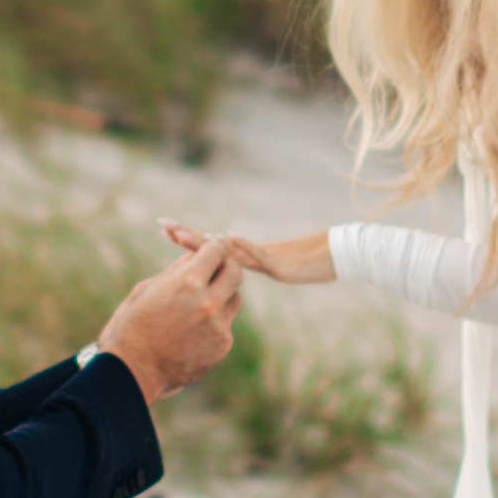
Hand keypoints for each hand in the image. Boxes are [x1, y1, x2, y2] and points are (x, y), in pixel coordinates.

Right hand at [92, 233, 249, 402]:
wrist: (132, 372)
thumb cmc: (131, 327)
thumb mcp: (146, 290)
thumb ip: (175, 271)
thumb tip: (194, 255)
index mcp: (187, 282)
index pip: (217, 251)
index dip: (210, 250)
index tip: (204, 255)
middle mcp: (209, 303)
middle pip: (235, 272)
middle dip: (224, 268)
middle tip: (211, 272)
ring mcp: (219, 327)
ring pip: (235, 299)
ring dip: (222, 296)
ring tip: (199, 303)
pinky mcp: (222, 346)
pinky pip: (227, 325)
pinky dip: (215, 323)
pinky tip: (192, 331)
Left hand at [156, 223, 334, 287]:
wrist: (335, 256)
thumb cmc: (305, 263)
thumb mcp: (271, 268)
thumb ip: (250, 267)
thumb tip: (228, 273)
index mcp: (245, 255)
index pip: (210, 246)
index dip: (188, 238)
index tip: (163, 228)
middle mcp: (250, 252)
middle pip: (213, 243)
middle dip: (186, 234)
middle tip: (162, 224)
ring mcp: (263, 256)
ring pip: (229, 248)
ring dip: (204, 241)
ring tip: (182, 235)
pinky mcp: (280, 263)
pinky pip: (260, 254)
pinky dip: (244, 244)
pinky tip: (228, 237)